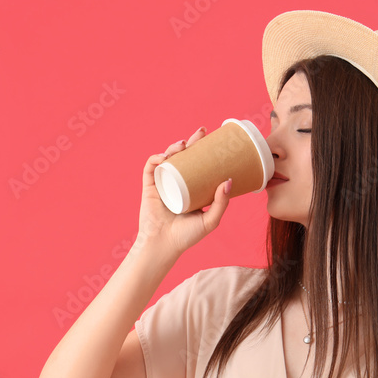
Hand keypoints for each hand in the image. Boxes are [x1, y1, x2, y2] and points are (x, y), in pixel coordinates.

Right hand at [137, 125, 232, 255]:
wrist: (164, 245)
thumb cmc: (187, 235)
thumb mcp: (210, 220)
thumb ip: (221, 202)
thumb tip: (228, 180)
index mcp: (192, 188)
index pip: (199, 164)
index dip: (205, 150)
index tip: (214, 139)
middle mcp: (178, 182)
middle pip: (184, 156)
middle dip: (192, 141)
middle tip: (202, 133)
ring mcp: (163, 183)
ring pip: (168, 158)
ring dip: (174, 147)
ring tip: (183, 144)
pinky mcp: (150, 186)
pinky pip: (150, 167)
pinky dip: (156, 158)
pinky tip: (164, 157)